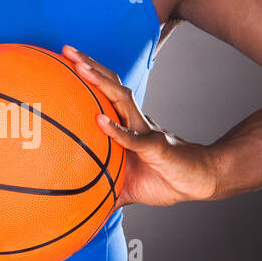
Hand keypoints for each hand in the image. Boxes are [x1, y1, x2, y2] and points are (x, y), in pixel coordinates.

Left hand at [60, 45, 218, 206]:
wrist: (197, 182)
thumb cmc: (162, 178)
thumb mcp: (124, 186)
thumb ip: (101, 192)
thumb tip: (78, 211)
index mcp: (126, 124)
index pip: (104, 92)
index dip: (87, 74)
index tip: (64, 61)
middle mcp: (135, 120)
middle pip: (110, 85)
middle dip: (89, 65)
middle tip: (67, 49)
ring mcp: (146, 131)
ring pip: (121, 100)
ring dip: (100, 82)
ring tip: (81, 68)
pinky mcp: (156, 147)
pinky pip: (134, 138)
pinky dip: (117, 130)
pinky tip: (100, 121)